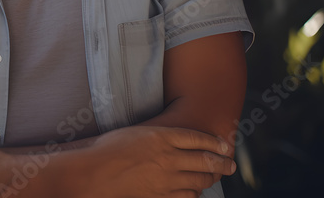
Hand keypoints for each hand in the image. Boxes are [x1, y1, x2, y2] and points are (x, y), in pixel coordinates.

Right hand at [83, 125, 235, 196]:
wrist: (93, 173)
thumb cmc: (107, 149)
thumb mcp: (136, 132)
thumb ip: (158, 136)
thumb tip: (174, 141)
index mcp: (162, 136)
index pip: (197, 138)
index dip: (214, 142)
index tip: (225, 146)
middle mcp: (168, 157)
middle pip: (205, 160)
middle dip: (222, 164)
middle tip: (230, 166)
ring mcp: (166, 179)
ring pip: (199, 180)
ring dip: (210, 179)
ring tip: (214, 177)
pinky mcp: (161, 195)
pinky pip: (187, 196)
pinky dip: (195, 193)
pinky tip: (195, 191)